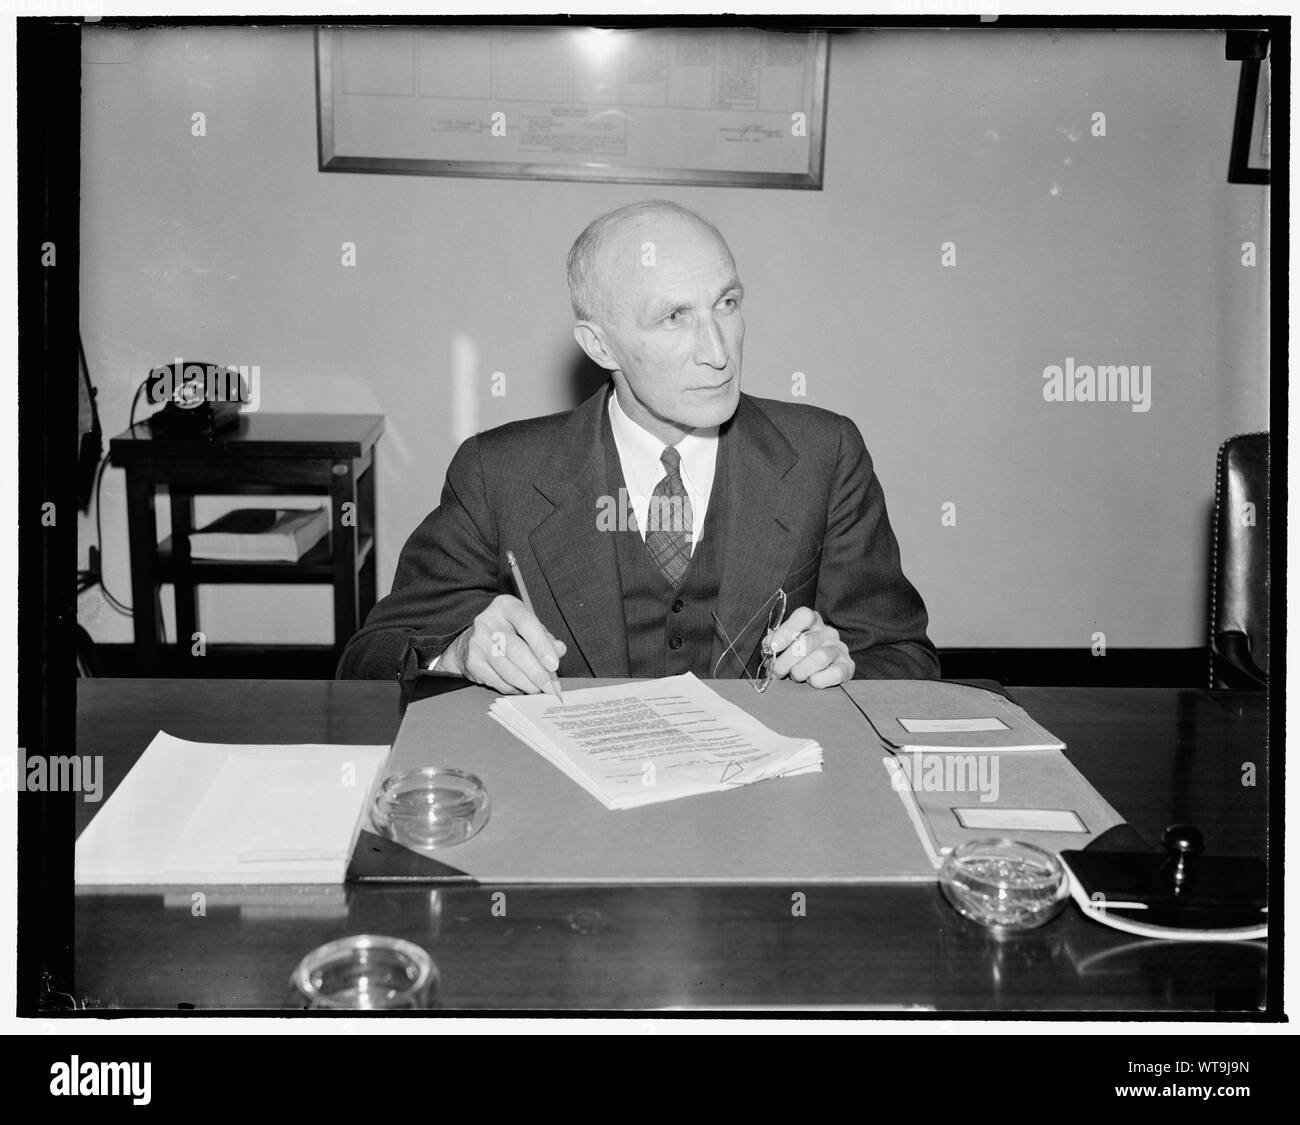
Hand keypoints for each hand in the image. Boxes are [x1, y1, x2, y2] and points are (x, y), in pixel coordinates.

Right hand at [437, 595, 566, 695]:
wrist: (471, 640)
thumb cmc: (507, 632)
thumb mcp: (527, 626)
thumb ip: (545, 637)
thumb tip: (560, 650)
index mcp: (506, 607)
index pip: (526, 623)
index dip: (542, 645)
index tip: (554, 665)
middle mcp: (488, 622)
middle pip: (517, 651)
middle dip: (537, 673)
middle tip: (550, 687)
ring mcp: (477, 642)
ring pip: (507, 670)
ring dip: (527, 684)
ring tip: (538, 689)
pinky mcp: (471, 662)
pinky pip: (497, 681)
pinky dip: (513, 689)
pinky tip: (522, 689)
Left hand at [766, 607, 853, 688]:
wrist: (822, 670)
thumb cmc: (797, 656)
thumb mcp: (784, 645)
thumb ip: (775, 643)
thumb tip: (769, 647)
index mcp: (812, 621)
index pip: (803, 616)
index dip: (786, 630)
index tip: (773, 647)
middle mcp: (827, 632)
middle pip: (806, 643)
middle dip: (786, 661)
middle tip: (776, 672)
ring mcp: (839, 649)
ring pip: (820, 658)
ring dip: (800, 671)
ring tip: (793, 677)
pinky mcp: (847, 666)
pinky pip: (835, 673)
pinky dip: (819, 680)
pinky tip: (811, 681)